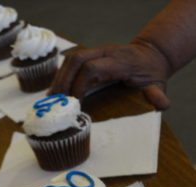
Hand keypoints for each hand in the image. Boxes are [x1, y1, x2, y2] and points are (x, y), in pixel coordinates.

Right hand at [49, 41, 170, 109]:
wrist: (151, 55)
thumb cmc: (151, 73)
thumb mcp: (157, 84)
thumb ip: (157, 94)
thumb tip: (161, 104)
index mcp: (120, 61)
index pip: (92, 68)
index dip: (79, 86)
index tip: (75, 104)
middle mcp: (107, 52)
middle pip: (77, 60)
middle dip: (64, 81)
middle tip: (57, 102)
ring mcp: (98, 52)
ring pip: (72, 59)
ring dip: (60, 78)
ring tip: (53, 98)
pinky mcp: (92, 55)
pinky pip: (72, 61)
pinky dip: (63, 76)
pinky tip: (58, 91)